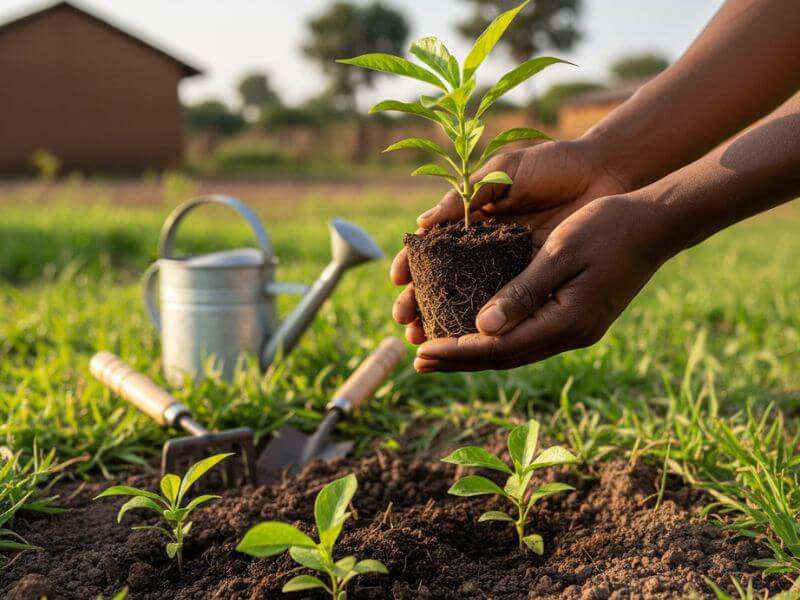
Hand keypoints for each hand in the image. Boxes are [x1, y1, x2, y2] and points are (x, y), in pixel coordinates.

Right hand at [392, 139, 628, 344]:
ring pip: (474, 302)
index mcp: (474, 224)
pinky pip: (511, 306)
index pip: (435, 251)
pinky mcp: (541, 281)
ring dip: (449, 321)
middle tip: (405, 322)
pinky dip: (490, 323)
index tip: (397, 281)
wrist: (606, 170)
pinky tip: (471, 337)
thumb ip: (466, 196)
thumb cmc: (553, 164)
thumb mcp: (504, 174)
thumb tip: (422, 225)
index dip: (413, 266)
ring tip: (425, 338)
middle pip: (448, 284)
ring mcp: (514, 269)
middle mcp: (489, 251)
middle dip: (423, 304)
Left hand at [412, 194, 675, 371]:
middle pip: (504, 356)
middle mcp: (569, 333)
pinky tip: (474, 330)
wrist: (657, 223)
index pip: (501, 348)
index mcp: (567, 322)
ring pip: (514, 349)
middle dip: (458, 359)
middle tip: (416, 360)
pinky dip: (495, 336)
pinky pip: (526, 334)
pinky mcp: (574, 317)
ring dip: (474, 351)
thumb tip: (483, 328)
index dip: (458, 352)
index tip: (421, 353)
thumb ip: (523, 291)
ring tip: (435, 350)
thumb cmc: (609, 227)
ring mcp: (574, 328)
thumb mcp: (561, 253)